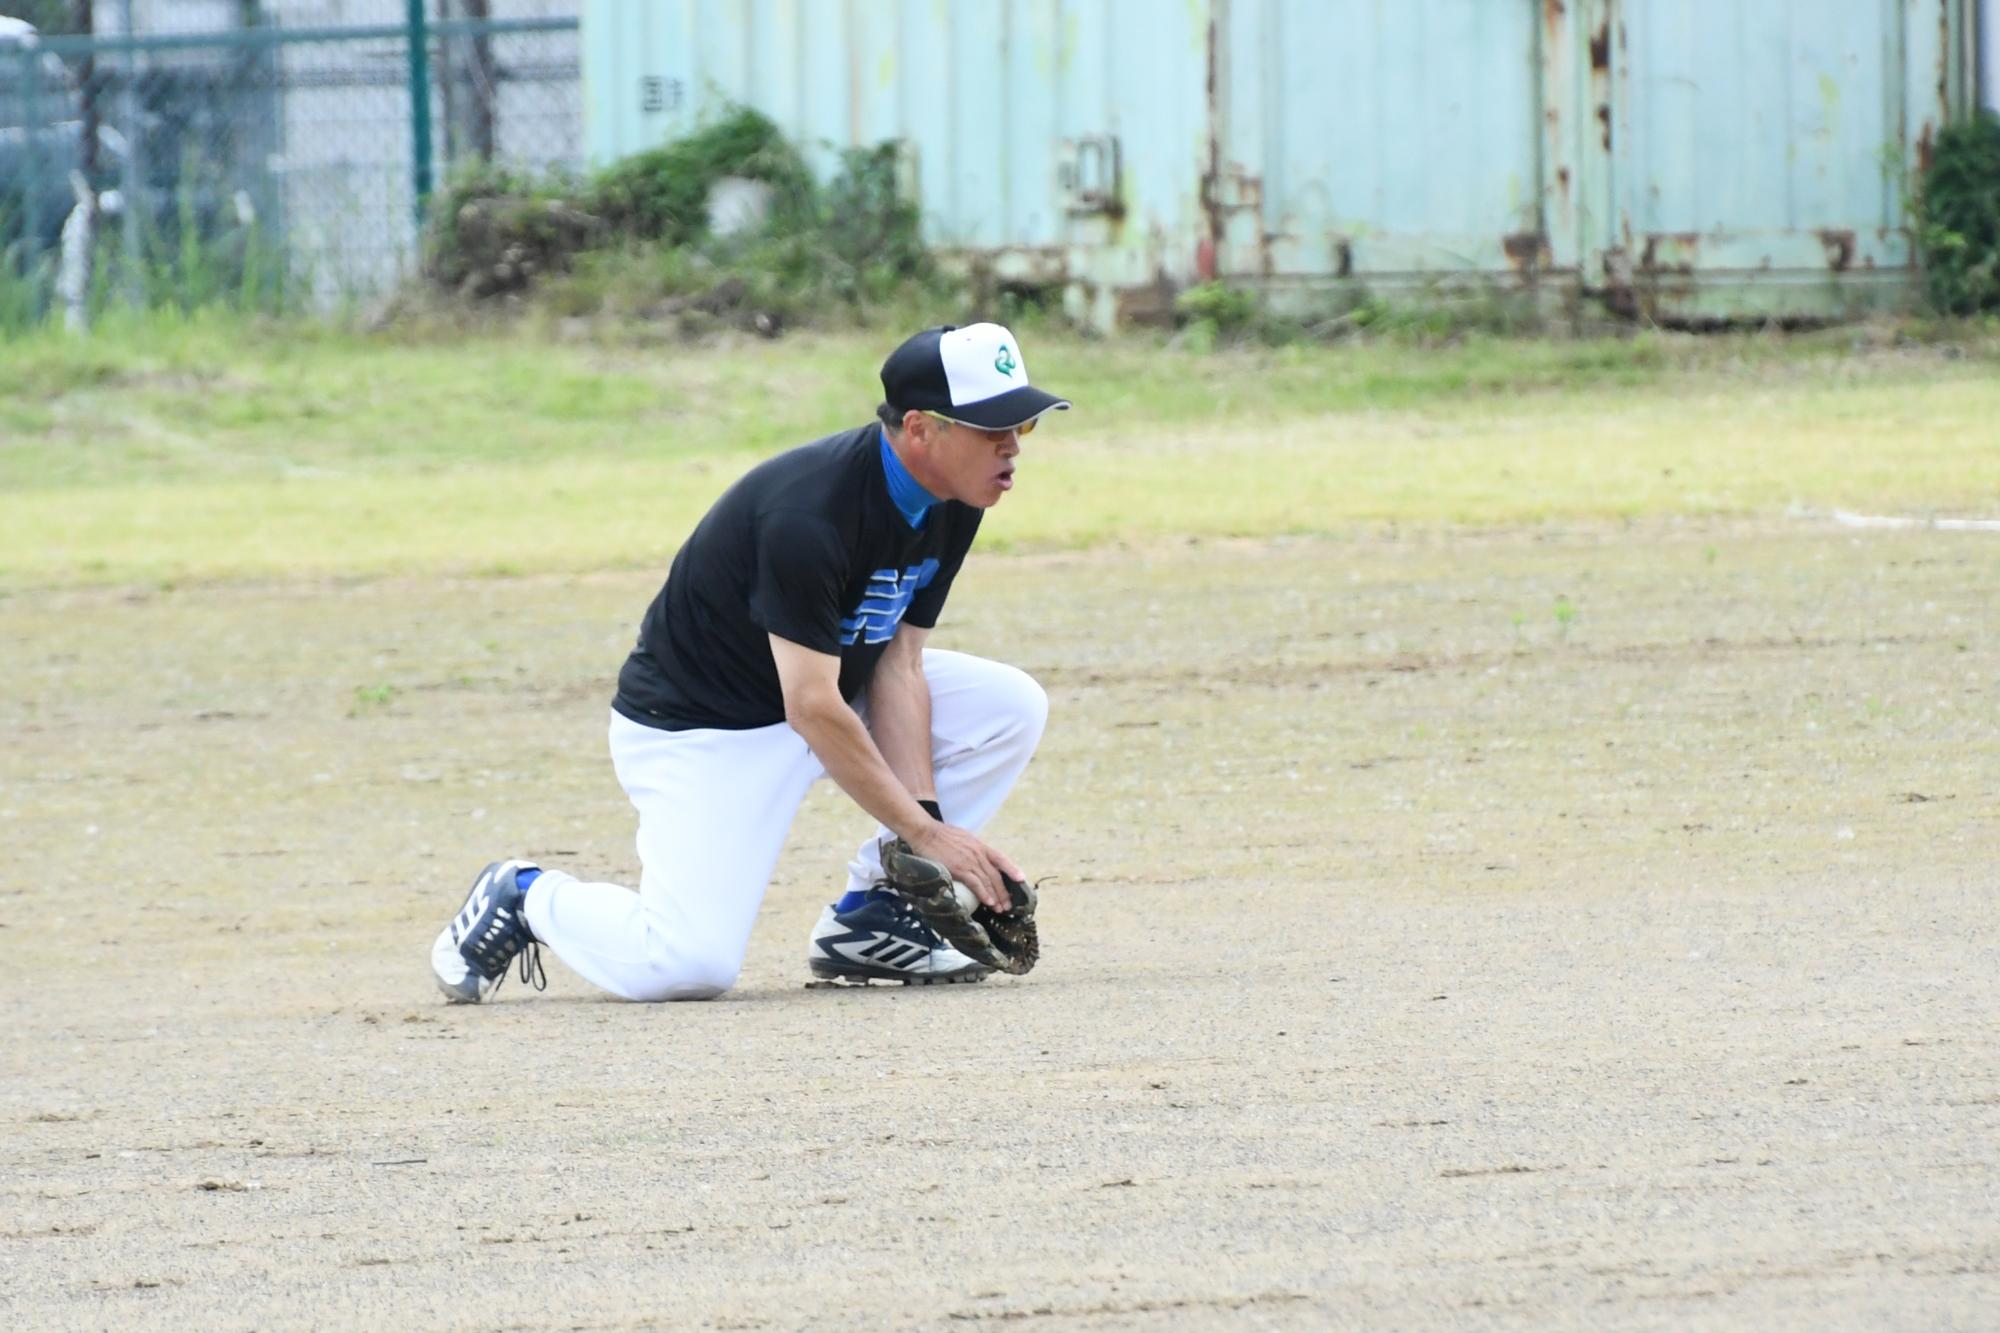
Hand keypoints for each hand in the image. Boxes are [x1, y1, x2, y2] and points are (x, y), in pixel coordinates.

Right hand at [905, 820, 1022, 913]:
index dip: (1012, 869)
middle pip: (996, 875)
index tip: (1021, 879)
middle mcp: (978, 853)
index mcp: (979, 845)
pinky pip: (976, 884)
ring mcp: (970, 861)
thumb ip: (971, 848)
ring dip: (996, 897)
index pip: (1000, 858)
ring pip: (988, 881)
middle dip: (1004, 891)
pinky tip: (988, 902)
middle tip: (1008, 905)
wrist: (925, 832)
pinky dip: (984, 894)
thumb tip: (974, 857)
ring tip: (1000, 908)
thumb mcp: (962, 837)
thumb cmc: (939, 835)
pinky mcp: (959, 869)